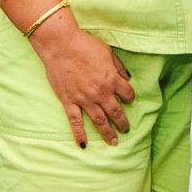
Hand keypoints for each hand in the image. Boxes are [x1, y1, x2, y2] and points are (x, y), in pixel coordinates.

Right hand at [30, 11, 134, 147]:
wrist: (61, 46)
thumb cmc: (85, 45)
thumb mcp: (108, 52)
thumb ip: (118, 67)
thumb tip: (127, 77)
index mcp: (111, 79)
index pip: (127, 94)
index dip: (130, 98)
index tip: (129, 100)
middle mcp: (100, 93)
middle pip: (116, 112)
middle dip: (122, 123)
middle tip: (126, 130)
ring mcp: (84, 99)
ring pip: (99, 121)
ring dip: (107, 133)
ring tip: (114, 142)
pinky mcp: (69, 102)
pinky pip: (75, 122)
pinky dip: (80, 135)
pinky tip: (84, 145)